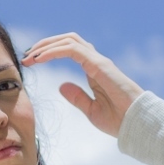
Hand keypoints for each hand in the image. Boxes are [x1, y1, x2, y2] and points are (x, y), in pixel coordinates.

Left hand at [20, 32, 144, 137]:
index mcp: (94, 70)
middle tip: (27, 55)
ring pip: (69, 40)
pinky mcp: (100, 65)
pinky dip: (54, 51)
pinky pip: (73, 50)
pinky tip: (40, 59)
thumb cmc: (118, 120)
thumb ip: (76, 97)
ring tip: (30, 55)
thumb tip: (61, 86)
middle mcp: (96, 61)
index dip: (49, 51)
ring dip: (47, 45)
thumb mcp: (91, 110)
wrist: (136, 124)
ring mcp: (99, 61)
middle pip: (68, 40)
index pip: (69, 49)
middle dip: (45, 44)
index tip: (32, 62)